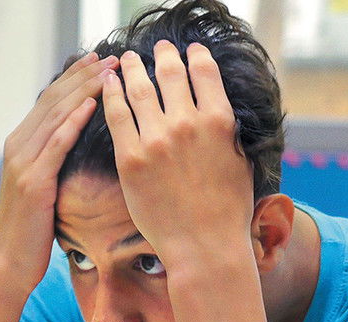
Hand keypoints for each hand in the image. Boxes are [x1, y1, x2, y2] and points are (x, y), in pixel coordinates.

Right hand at [0, 52, 118, 292]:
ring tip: (107, 72)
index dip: (74, 78)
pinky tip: (90, 105)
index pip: (50, 101)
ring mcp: (22, 164)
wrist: (9, 265)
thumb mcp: (43, 189)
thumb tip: (80, 145)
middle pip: (53, 100)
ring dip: (83, 91)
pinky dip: (72, 122)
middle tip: (108, 57)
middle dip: (82, 76)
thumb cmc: (32, 232)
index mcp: (20, 146)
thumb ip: (53, 163)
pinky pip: (55, 145)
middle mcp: (17, 148)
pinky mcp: (32, 182)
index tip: (98, 61)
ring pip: (55, 116)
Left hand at [102, 41, 254, 269]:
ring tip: (126, 59)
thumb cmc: (227, 210)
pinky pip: (116, 116)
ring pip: (140, 89)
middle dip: (163, 55)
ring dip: (133, 68)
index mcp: (219, 120)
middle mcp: (187, 123)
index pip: (205, 71)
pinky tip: (108, 84)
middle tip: (157, 47)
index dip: (195, 55)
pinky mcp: (131, 158)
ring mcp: (156, 140)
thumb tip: (218, 111)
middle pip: (171, 73)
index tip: (189, 50)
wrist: (204, 247)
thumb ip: (227, 131)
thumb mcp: (239, 160)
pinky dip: (111, 94)